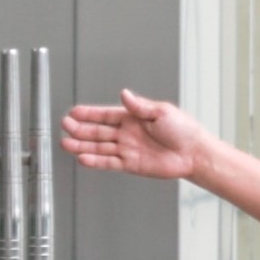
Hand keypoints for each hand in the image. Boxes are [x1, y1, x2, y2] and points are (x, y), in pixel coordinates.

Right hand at [61, 89, 206, 180]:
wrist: (194, 153)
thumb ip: (139, 106)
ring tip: (66, 143)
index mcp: (133, 118)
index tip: (74, 112)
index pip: (105, 114)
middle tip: (65, 126)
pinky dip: (96, 161)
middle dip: (80, 129)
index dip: (89, 114)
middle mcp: (127, 133)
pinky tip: (83, 158)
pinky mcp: (131, 164)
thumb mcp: (161, 112)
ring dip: (83, 145)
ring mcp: (128, 149)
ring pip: (100, 147)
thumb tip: (125, 94)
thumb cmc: (183, 130)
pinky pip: (109, 162)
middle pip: (98, 131)